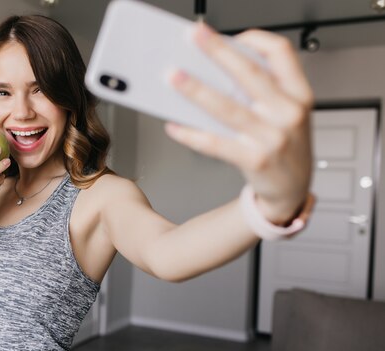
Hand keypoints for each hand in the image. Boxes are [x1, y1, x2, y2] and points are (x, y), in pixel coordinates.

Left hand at [164, 23, 313, 223]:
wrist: (292, 191)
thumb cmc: (285, 147)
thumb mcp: (286, 113)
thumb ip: (262, 91)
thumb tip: (214, 71)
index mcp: (298, 95)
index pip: (282, 53)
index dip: (255, 40)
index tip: (231, 36)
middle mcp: (288, 114)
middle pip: (248, 74)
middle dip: (217, 52)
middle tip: (193, 38)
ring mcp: (272, 138)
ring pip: (227, 108)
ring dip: (196, 90)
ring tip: (173, 78)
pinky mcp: (255, 161)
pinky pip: (215, 144)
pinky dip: (192, 135)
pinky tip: (175, 126)